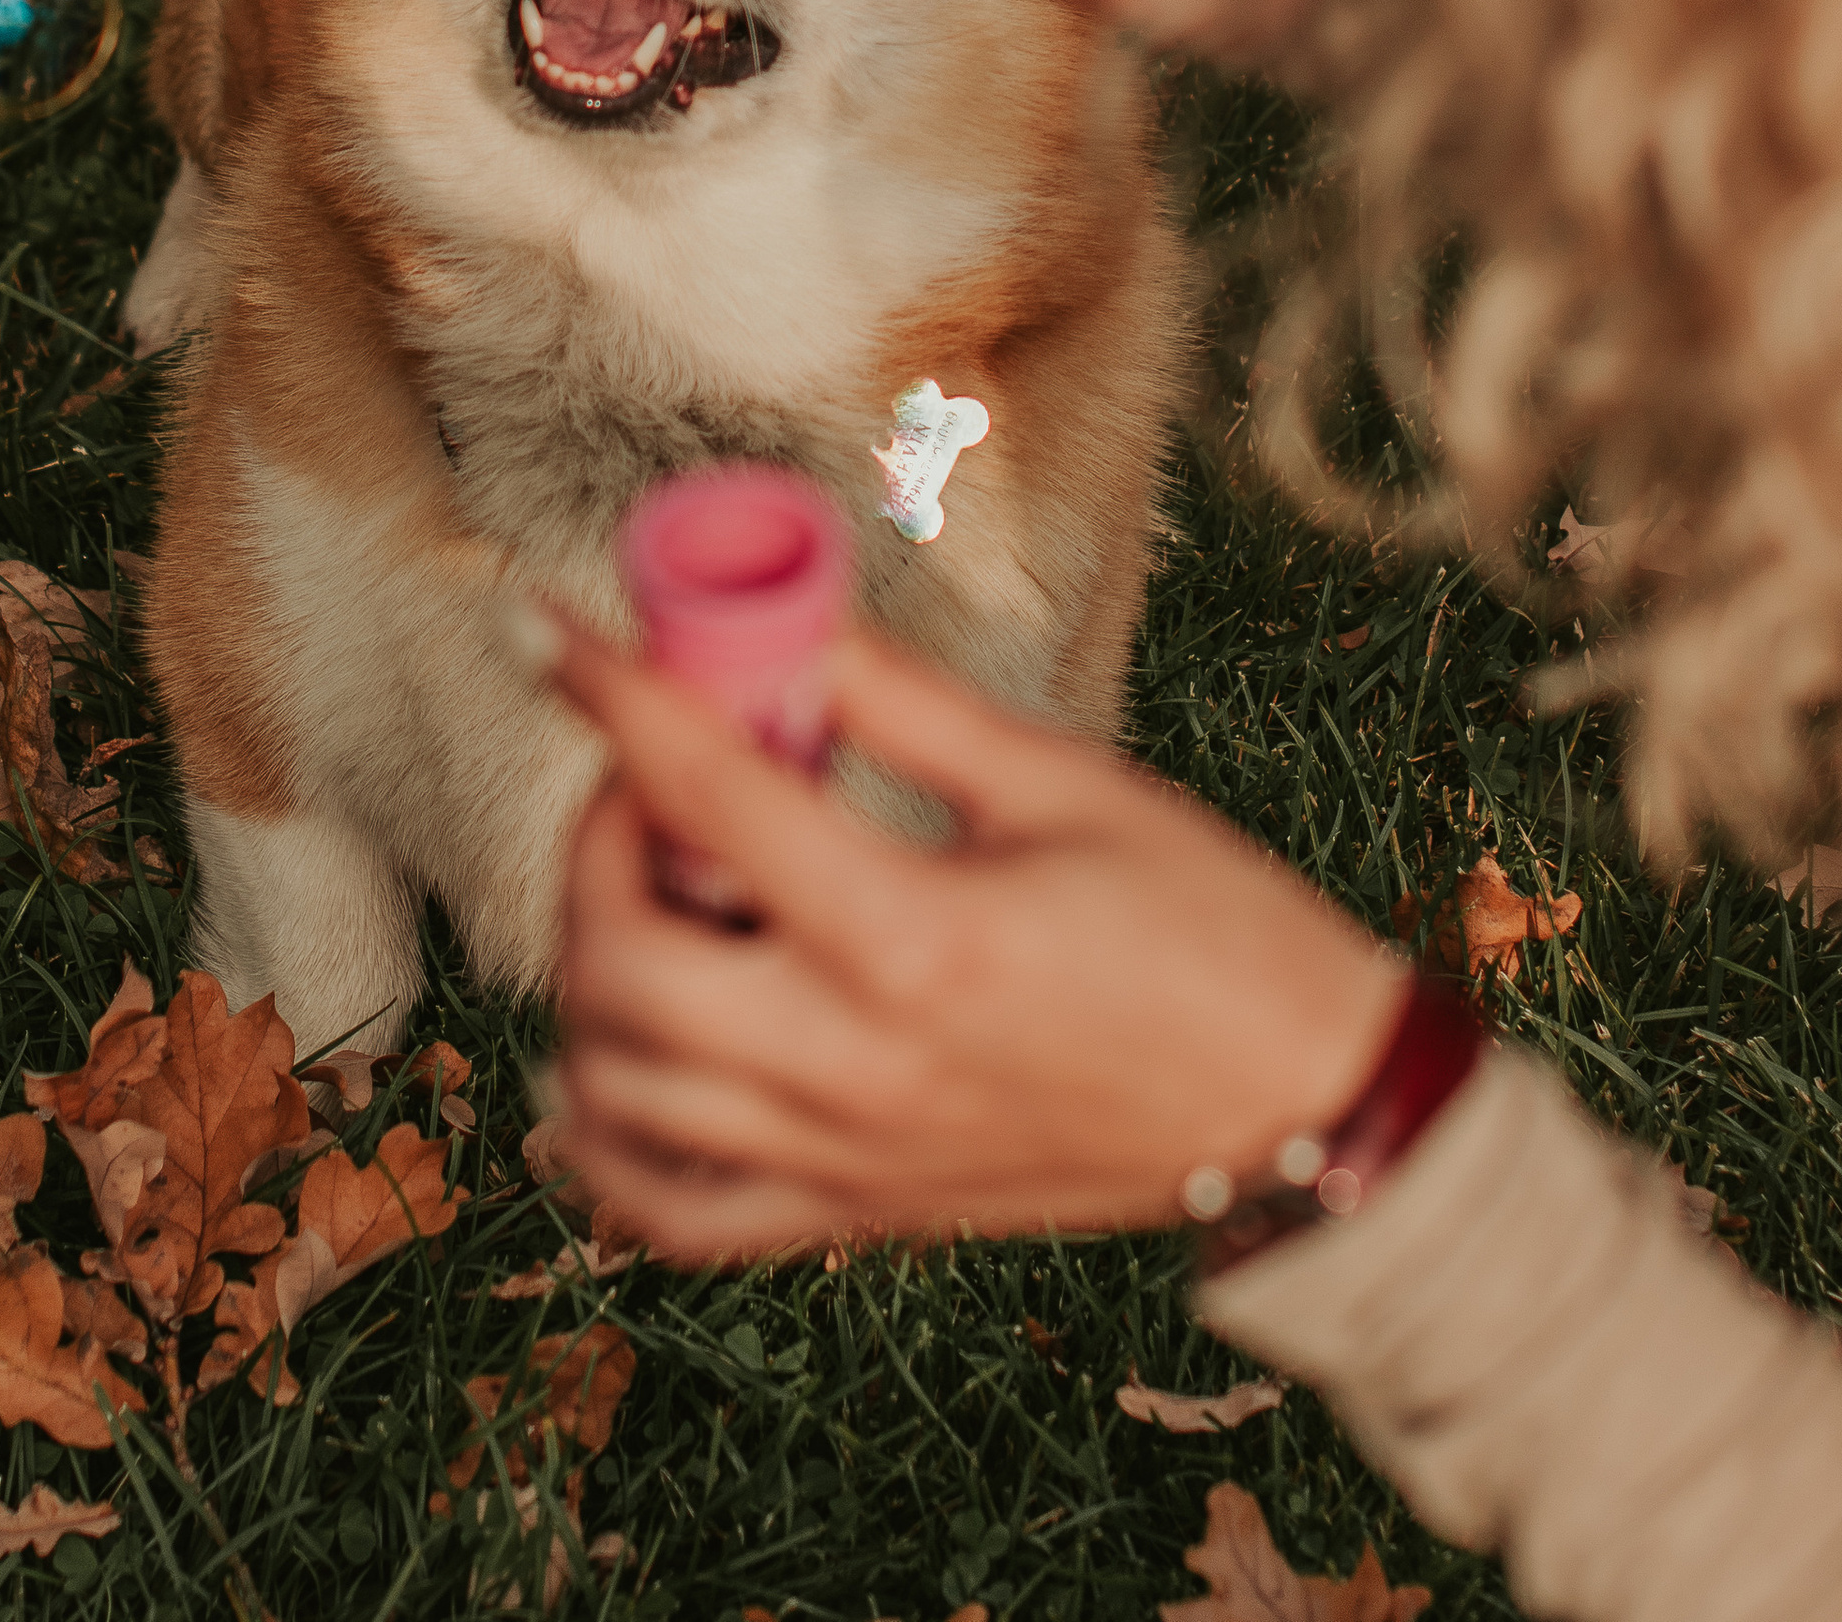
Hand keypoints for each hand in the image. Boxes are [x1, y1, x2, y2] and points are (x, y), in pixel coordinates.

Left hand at [551, 623, 1404, 1265]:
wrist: (1300, 1115)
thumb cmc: (1206, 928)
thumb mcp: (1060, 781)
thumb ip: (901, 705)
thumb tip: (782, 625)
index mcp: (914, 936)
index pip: (706, 794)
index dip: (611, 690)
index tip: (542, 623)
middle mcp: (852, 1065)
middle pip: (622, 958)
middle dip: (594, 839)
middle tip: (647, 771)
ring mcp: (841, 1159)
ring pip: (612, 1088)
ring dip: (589, 972)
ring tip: (652, 891)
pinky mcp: (851, 1217)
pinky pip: (661, 1209)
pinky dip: (601, 1132)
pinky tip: (617, 1046)